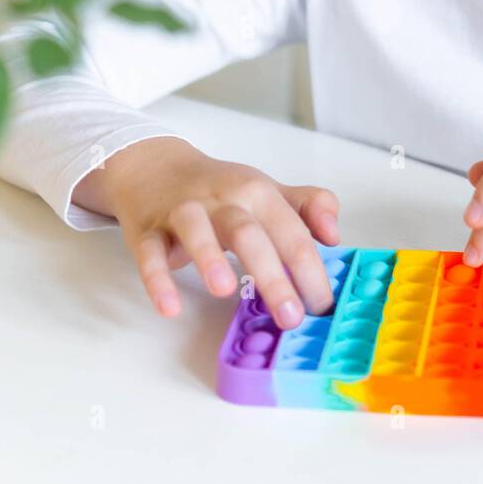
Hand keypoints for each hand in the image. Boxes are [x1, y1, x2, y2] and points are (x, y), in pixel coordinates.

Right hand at [97, 137, 339, 325]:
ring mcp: (182, 211)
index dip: (310, 270)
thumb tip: (334, 234)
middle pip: (249, 233)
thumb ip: (307, 207)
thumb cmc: (220, 189)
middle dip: (272, 274)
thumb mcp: (267, 191)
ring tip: (224, 291)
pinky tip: (169, 306)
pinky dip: (157, 278)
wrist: (156, 167)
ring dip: (209, 257)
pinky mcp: (147, 229)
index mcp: (258, 193)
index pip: (291, 232)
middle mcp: (222, 198)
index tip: (322, 306)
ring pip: (196, 230)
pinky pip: (149, 253)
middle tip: (290, 316)